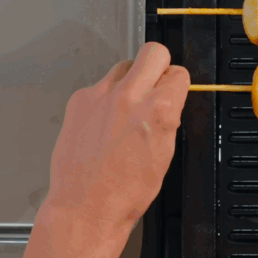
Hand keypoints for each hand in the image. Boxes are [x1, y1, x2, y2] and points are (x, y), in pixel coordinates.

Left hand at [42, 42, 189, 231]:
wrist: (86, 206)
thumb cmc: (125, 191)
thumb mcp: (165, 153)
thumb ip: (168, 117)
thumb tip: (168, 99)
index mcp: (159, 110)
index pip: (178, 73)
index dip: (177, 85)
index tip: (173, 92)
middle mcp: (129, 96)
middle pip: (154, 52)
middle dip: (159, 65)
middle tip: (155, 84)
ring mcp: (101, 95)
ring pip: (124, 65)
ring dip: (131, 80)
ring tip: (127, 108)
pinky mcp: (79, 100)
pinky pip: (100, 86)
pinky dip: (106, 99)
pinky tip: (105, 123)